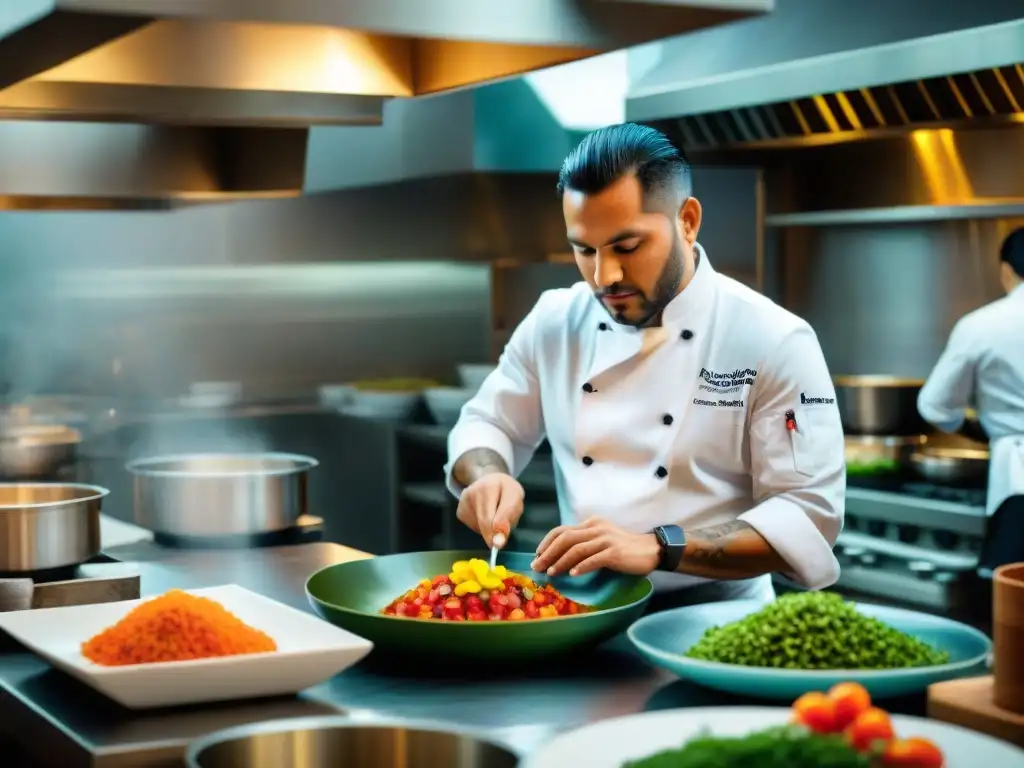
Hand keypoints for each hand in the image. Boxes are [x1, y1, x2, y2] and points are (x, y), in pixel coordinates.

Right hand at [456, 473, 524, 548]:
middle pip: (483, 523)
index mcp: (488, 487)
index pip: (492, 514)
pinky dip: (481, 527)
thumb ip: (509, 517)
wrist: (489, 480)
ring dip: (489, 529)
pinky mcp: (459, 511)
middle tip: (500, 540)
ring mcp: (463, 503)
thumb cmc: (505, 490)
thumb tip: (498, 542)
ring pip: (479, 527)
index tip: (498, 545)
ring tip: (495, 515)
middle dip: (494, 534)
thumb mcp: (515, 497)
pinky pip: (473, 527)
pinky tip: (485, 515)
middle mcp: (471, 493)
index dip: (497, 531)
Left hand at [530, 517, 660, 576]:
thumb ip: (584, 542)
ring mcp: (606, 540)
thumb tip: (559, 555)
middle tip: (537, 566)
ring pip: (577, 549)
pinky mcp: (615, 553)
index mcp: (591, 524)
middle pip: (565, 538)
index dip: (546, 543)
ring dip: (561, 561)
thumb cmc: (624, 548)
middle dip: (548, 553)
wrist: (651, 550)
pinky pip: (594, 559)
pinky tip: (573, 575)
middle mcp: (596, 528)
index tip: (537, 556)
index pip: (562, 530)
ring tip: (551, 573)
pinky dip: (582, 567)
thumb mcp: (601, 539)